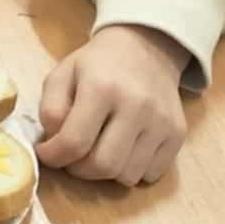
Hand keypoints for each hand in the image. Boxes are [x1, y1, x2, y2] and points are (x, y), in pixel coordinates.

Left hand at [36, 24, 189, 184]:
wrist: (146, 47)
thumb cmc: (97, 65)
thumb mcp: (62, 74)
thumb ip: (50, 109)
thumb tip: (55, 144)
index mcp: (101, 87)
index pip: (74, 142)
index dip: (53, 156)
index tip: (46, 153)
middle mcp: (136, 106)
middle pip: (103, 166)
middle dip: (79, 169)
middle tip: (71, 157)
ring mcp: (161, 122)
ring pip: (127, 176)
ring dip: (106, 173)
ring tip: (97, 151)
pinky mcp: (177, 134)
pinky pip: (151, 174)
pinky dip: (132, 171)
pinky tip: (123, 150)